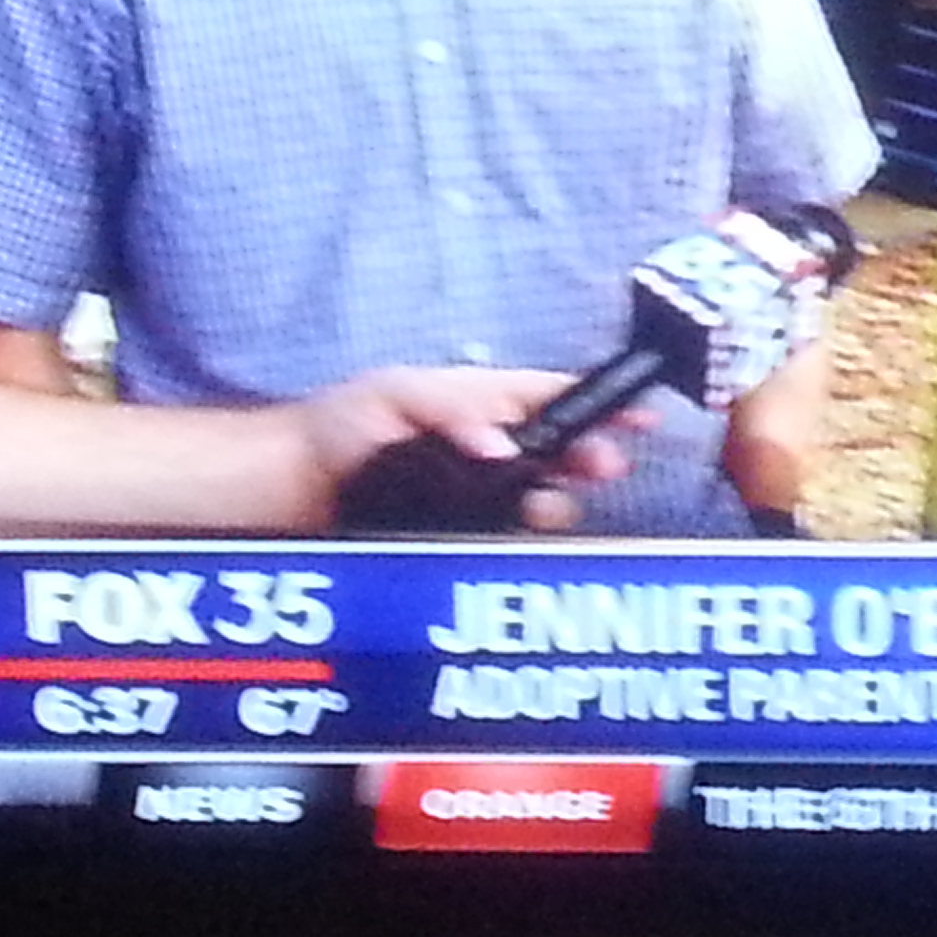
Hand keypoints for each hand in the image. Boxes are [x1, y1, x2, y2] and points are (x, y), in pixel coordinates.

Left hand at [299, 365, 627, 531]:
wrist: (293, 487)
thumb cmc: (340, 425)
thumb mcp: (395, 395)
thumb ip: (453, 412)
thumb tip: (503, 445)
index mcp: (483, 401)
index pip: (556, 396)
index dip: (604, 405)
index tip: (643, 416)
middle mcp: (492, 449)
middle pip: (563, 453)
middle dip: (591, 457)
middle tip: (602, 467)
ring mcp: (480, 495)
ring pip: (543, 502)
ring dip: (555, 504)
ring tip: (544, 509)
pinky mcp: (464, 535)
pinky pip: (506, 541)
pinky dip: (518, 541)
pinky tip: (514, 539)